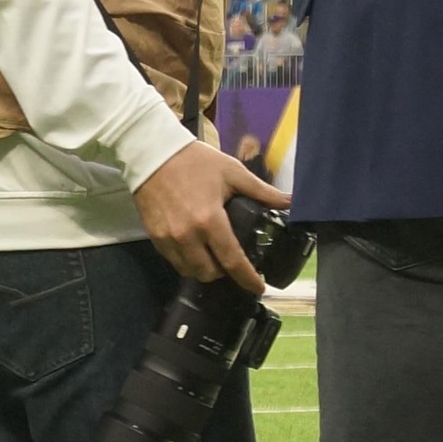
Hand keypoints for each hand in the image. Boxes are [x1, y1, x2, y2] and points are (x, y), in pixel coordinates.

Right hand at [129, 132, 286, 289]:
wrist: (153, 153)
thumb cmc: (194, 161)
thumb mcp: (232, 171)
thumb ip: (261, 190)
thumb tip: (289, 201)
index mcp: (210, 220)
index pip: (232, 261)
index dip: (248, 279)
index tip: (259, 288)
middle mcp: (188, 236)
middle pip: (210, 273)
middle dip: (225, 274)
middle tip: (233, 263)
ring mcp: (169, 239)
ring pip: (190, 271)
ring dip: (205, 270)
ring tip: (213, 257)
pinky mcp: (155, 237)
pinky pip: (173, 261)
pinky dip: (187, 261)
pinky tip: (194, 249)